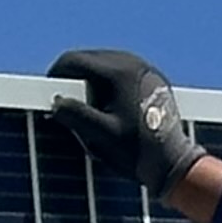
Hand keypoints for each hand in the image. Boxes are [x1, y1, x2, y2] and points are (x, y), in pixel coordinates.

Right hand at [48, 48, 201, 198]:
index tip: (47, 96)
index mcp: (118, 72)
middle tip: (64, 105)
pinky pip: (120, 72)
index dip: (55, 76)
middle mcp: (133, 63)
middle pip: (88, 59)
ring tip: (86, 110)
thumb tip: (55, 101)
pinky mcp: (152, 78)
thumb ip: (75, 115)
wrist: (174, 163)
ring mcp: (145, 69)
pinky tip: (107, 109)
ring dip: (89, 81)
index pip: (73, 61)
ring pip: (103, 64)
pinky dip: (107, 84)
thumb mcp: (101, 136)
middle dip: (72, 79)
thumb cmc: (138, 151)